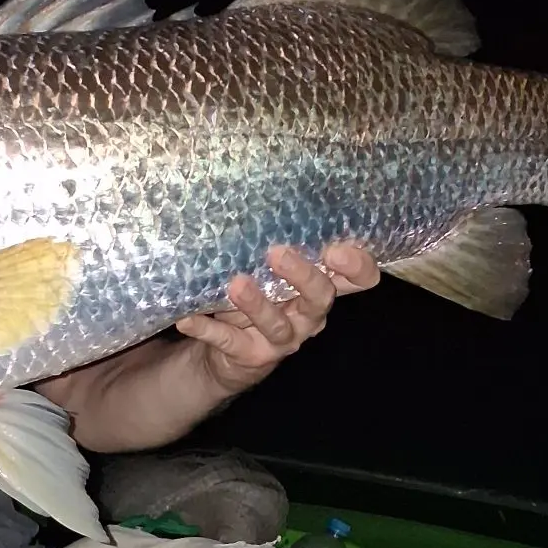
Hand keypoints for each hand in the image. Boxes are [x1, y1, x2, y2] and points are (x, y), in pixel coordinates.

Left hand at [175, 242, 379, 395]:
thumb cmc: (257, 297)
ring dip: (256, 304)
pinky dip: (207, 330)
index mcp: (320, 289)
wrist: (227, 353)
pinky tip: (188, 319)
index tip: (336, 247)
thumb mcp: (272, 272)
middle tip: (277, 253)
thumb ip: (280, 245)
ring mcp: (282, 339)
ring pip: (278, 325)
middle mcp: (308, 315)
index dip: (357, 265)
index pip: (360, 279)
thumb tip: (263, 191)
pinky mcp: (251, 356)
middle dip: (303, 275)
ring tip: (235, 284)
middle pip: (321, 297)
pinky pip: (229, 342)